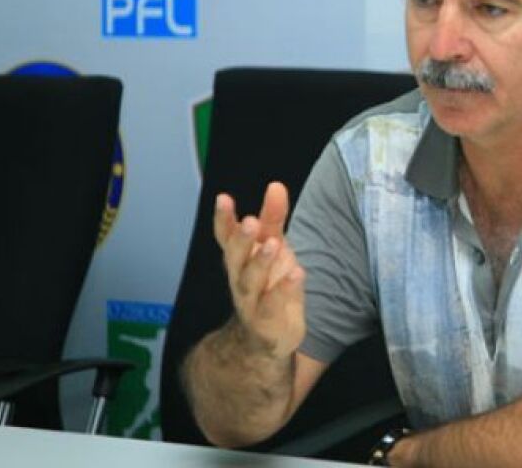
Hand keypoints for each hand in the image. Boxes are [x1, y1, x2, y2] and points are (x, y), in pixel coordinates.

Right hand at [214, 182, 305, 358]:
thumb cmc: (269, 284)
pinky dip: (284, 289)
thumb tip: (276, 185)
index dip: (223, 219)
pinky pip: (273, 304)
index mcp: (239, 258)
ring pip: (250, 281)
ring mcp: (251, 301)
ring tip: (273, 244)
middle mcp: (240, 278)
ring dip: (260, 262)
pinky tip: (297, 274)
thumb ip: (273, 218)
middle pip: (235, 257)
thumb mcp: (273, 247)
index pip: (226, 236)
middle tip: (251, 221)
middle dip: (241, 239)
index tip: (223, 198)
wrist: (268, 337)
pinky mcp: (267, 320)